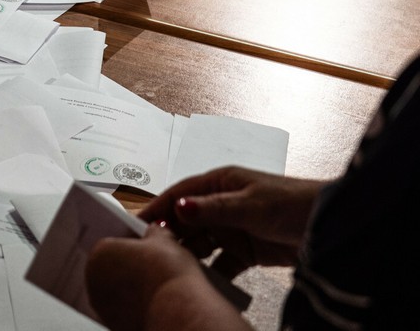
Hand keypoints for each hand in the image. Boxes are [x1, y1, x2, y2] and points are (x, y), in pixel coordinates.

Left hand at [87, 225, 229, 330]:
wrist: (179, 311)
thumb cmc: (168, 273)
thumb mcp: (165, 240)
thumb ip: (155, 232)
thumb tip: (155, 230)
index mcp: (99, 254)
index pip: (112, 243)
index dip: (131, 244)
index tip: (147, 247)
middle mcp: (93, 281)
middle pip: (113, 268)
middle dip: (130, 266)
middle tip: (154, 265)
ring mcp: (103, 307)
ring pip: (118, 291)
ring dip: (132, 287)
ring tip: (157, 284)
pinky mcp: (114, 325)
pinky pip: (125, 310)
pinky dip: (137, 305)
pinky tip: (155, 301)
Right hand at [139, 166, 323, 276]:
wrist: (330, 228)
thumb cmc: (292, 204)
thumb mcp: (250, 205)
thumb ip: (214, 209)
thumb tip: (179, 206)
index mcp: (220, 184)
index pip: (179, 194)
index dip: (158, 207)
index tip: (137, 223)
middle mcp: (222, 205)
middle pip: (186, 220)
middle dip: (170, 235)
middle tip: (151, 252)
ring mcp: (233, 228)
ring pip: (201, 243)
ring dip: (189, 255)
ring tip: (173, 268)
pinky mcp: (245, 251)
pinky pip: (220, 263)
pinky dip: (211, 273)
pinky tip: (201, 282)